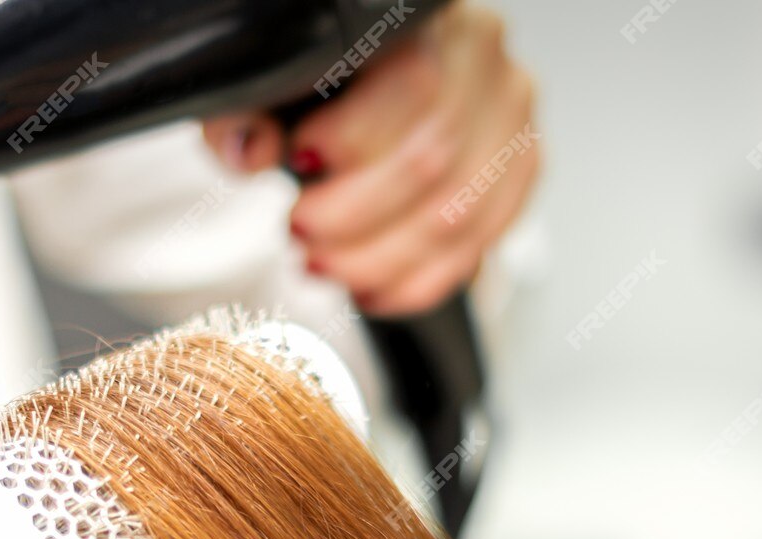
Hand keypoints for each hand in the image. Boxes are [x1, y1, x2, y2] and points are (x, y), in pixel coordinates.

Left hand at [203, 2, 539, 316]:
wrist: (367, 86)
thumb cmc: (321, 81)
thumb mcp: (268, 82)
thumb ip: (246, 109)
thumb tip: (251, 150)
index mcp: (426, 19)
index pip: (412, 86)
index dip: (352, 140)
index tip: (301, 162)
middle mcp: (480, 57)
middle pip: (432, 162)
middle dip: (352, 219)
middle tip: (302, 232)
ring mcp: (507, 115)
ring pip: (455, 216)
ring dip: (378, 261)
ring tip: (325, 265)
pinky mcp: (515, 169)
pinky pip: (476, 247)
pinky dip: (415, 284)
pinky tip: (369, 289)